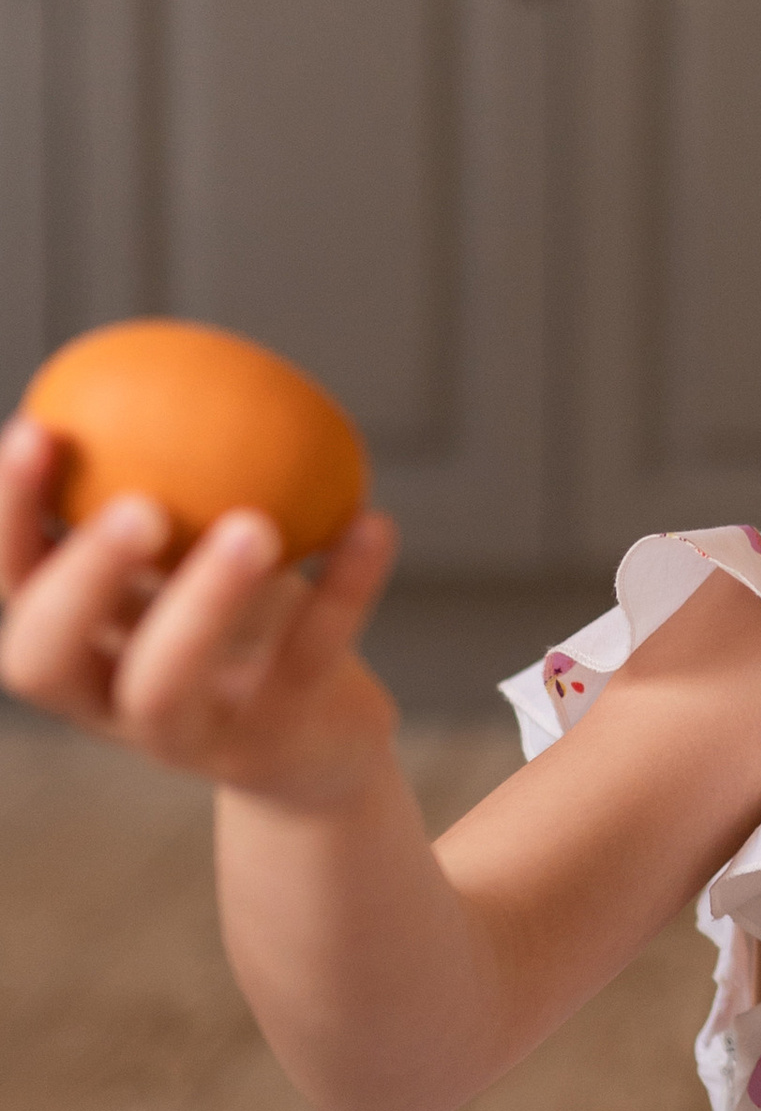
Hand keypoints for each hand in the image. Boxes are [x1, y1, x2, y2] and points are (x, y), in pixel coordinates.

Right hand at [0, 412, 401, 805]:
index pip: (11, 588)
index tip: (35, 429)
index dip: (7, 520)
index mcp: (72, 650)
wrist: (316, 746)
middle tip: (137, 505)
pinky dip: (344, 591)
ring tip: (254, 523)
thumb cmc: (235, 627)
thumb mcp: (188, 564)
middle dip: (79, 580)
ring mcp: (188, 737)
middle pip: (45, 658)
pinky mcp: (275, 745)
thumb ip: (160, 495)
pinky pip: (307, 661)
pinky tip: (374, 522)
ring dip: (205, 600)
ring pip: (165, 683)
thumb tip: (154, 364)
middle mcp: (106, 704)